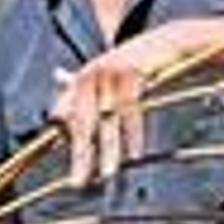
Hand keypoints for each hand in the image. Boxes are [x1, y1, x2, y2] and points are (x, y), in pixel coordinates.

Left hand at [53, 23, 199, 184]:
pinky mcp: (133, 72)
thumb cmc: (135, 60)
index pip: (63, 111)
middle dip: (81, 154)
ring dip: (108, 150)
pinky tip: (135, 154)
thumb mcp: (104, 70)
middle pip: (83, 122)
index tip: (65, 161)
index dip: (62, 137)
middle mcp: (92, 73)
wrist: (167, 41)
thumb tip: (56, 76)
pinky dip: (133, 133)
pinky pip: (130, 109)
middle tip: (79, 182)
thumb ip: (80, 79)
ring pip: (107, 120)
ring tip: (107, 175)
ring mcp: (111, 72)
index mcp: (83, 76)